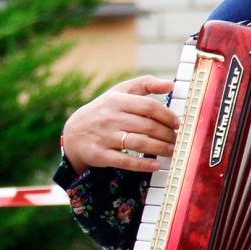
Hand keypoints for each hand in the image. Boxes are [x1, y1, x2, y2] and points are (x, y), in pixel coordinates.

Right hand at [62, 76, 178, 175]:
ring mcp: (104, 137)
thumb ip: (144, 85)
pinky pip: (125, 161)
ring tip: (171, 151)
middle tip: (176, 139)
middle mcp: (110, 118)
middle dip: (167, 134)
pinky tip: (156, 165)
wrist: (73, 134)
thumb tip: (170, 84)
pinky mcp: (100, 155)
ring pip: (139, 144)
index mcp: (117, 100)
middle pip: (147, 126)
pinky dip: (143, 165)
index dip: (167, 116)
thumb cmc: (103, 111)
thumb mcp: (119, 92)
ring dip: (160, 148)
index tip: (177, 123)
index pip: (149, 107)